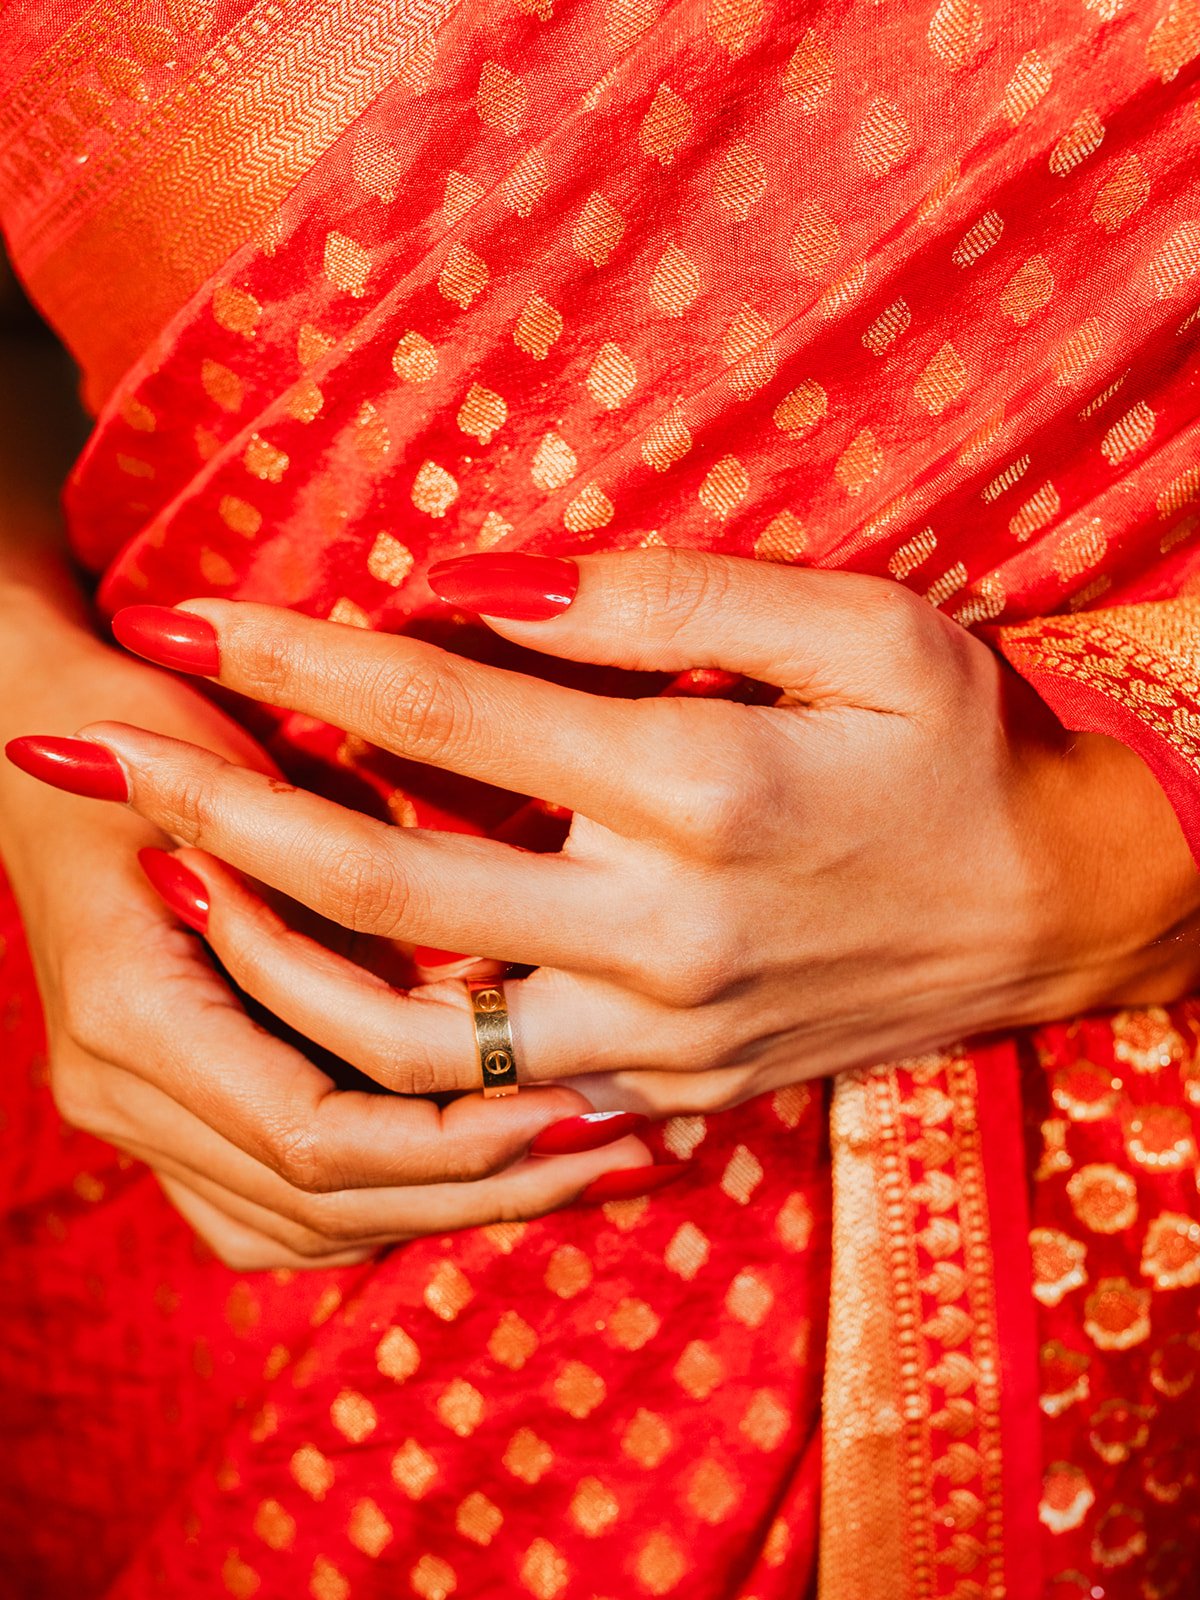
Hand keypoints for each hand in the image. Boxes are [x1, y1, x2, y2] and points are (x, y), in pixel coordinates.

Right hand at [1, 605, 646, 1271]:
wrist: (42, 720)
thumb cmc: (152, 717)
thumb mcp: (241, 768)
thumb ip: (334, 880)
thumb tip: (481, 992)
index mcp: (134, 1011)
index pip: (312, 1134)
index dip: (452, 1137)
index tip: (570, 1102)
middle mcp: (120, 1089)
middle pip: (321, 1204)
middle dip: (477, 1188)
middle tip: (613, 1150)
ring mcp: (133, 1113)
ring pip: (307, 1227)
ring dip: (448, 1205)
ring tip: (579, 1167)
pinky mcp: (166, 1114)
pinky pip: (280, 1213)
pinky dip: (386, 1203)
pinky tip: (483, 1175)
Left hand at [12, 549, 1199, 1122]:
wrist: (1062, 906)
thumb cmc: (962, 739)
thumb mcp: (850, 620)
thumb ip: (649, 599)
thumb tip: (467, 582)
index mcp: (704, 789)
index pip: (449, 712)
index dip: (299, 656)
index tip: (181, 611)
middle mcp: (663, 932)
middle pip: (383, 884)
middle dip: (211, 808)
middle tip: (83, 748)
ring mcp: (659, 1035)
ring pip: (404, 1032)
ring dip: (261, 957)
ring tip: (165, 881)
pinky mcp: (668, 1089)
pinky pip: (483, 1096)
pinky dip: (372, 1046)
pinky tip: (299, 986)